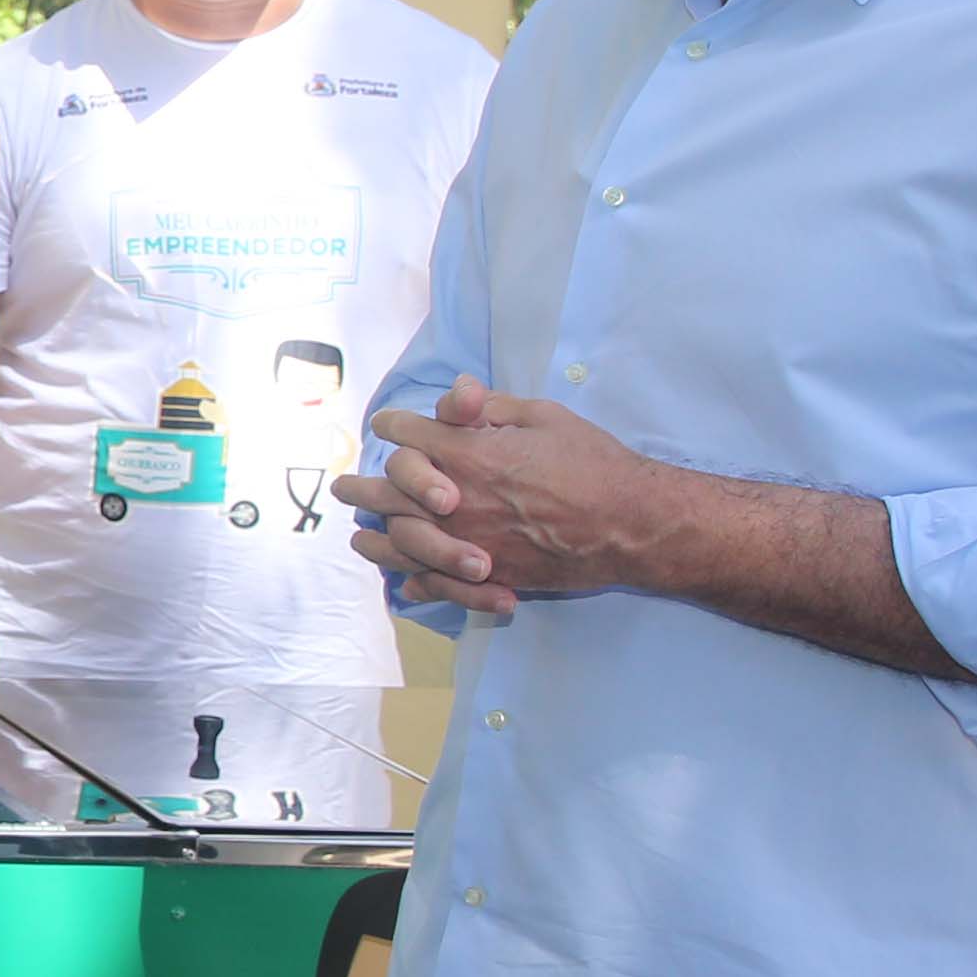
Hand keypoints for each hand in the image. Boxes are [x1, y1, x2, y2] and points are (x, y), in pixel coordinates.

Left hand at [337, 376, 677, 615]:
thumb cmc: (593, 463)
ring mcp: (467, 541)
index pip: (405, 434)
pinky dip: (413, 581)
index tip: (389, 425)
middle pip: (385, 492)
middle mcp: (456, 499)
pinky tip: (402, 578)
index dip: (394, 424)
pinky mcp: (485, 576)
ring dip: (373, 539)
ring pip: (398, 543)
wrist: (631, 524)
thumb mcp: (544, 417)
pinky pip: (433, 583)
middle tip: (344, 488)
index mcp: (468, 453)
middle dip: (360, 487)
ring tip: (359, 536)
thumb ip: (491, 408)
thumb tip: (457, 392)